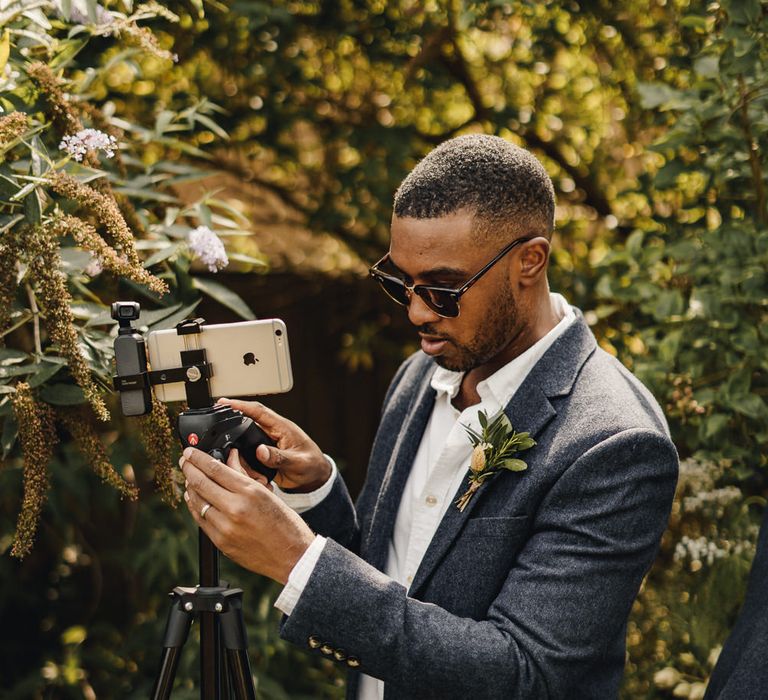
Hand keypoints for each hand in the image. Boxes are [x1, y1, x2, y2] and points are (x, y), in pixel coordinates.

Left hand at [181, 446, 314, 583]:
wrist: (292, 556)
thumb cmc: (285, 523)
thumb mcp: (267, 493)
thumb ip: (243, 475)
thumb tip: (229, 458)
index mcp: (249, 492)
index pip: (215, 469)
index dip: (198, 458)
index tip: (190, 451)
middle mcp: (234, 508)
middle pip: (200, 483)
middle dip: (189, 469)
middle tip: (184, 461)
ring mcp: (225, 527)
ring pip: (197, 502)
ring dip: (190, 487)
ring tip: (189, 478)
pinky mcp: (220, 542)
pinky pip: (201, 520)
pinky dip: (195, 506)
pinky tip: (194, 499)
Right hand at [217, 398, 331, 492]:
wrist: (315, 479)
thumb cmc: (312, 466)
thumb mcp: (298, 463)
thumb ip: (280, 457)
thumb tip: (260, 451)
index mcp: (282, 428)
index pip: (258, 412)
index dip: (240, 405)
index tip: (223, 402)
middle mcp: (272, 433)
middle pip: (246, 425)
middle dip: (232, 432)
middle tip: (218, 439)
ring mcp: (266, 444)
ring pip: (244, 446)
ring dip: (242, 460)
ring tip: (254, 474)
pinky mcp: (263, 456)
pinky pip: (248, 459)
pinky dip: (248, 469)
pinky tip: (256, 478)